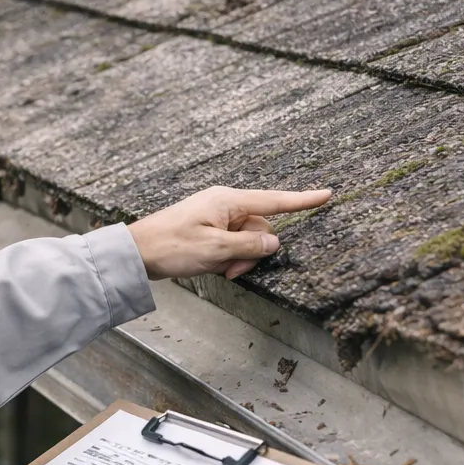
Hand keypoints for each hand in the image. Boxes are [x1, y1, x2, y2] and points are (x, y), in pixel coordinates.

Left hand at [127, 186, 332, 280]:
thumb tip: (275, 241)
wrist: (137, 252)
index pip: (274, 201)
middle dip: (252, 252)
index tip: (326, 194)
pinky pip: (231, 243)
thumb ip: (249, 245)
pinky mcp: (209, 229)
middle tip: (229, 269)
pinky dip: (227, 257)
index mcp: (228, 201)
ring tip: (218, 269)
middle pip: (260, 228)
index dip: (302, 200)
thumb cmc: (172, 246)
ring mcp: (216, 217)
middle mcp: (225, 204)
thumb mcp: (215, 250)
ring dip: (238, 258)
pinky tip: (213, 266)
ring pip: (246, 239)